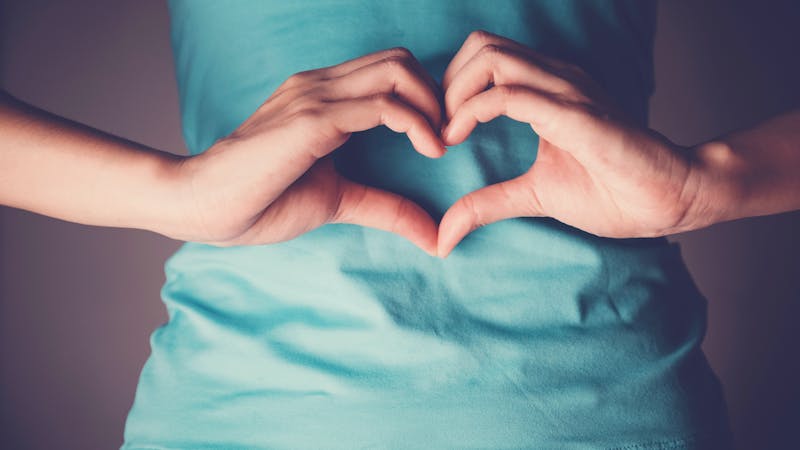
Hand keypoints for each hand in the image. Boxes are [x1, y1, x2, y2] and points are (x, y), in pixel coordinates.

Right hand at [175, 47, 445, 254]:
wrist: (202, 205)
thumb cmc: (260, 200)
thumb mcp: (337, 200)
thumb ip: (385, 207)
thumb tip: (433, 236)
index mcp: (323, 97)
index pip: (390, 70)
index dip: (425, 98)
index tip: (441, 138)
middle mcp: (321, 85)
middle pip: (401, 60)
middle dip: (437, 95)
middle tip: (448, 137)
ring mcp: (315, 97)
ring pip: (397, 72)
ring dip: (433, 105)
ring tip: (441, 144)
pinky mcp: (312, 120)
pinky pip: (382, 106)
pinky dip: (417, 123)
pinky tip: (430, 150)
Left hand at [436, 31, 703, 256]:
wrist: (670, 199)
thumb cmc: (612, 192)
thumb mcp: (533, 195)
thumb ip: (487, 204)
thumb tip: (444, 236)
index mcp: (547, 88)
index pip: (485, 57)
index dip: (451, 88)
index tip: (440, 131)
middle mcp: (555, 78)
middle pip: (481, 45)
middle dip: (446, 83)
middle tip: (439, 127)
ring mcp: (566, 90)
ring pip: (491, 58)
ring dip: (454, 92)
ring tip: (447, 133)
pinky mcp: (575, 113)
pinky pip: (511, 94)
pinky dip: (472, 111)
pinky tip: (458, 138)